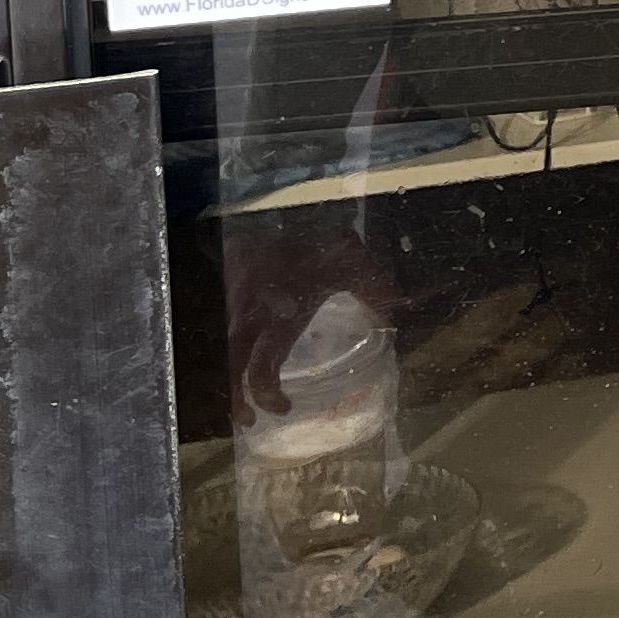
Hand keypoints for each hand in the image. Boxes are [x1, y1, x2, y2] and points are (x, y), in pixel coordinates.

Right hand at [223, 228, 400, 428]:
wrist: (283, 199)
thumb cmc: (319, 232)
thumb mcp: (353, 260)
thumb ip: (374, 286)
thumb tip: (400, 305)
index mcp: (278, 313)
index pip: (263, 364)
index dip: (266, 392)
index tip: (283, 407)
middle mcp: (249, 311)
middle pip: (231, 363)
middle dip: (234, 395)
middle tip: (246, 419)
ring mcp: (233, 298)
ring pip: (220, 345)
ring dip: (226, 372)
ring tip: (236, 395)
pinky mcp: (224, 283)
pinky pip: (218, 321)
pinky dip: (223, 344)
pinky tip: (233, 354)